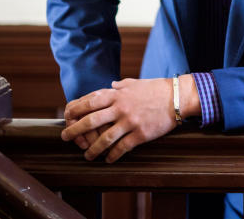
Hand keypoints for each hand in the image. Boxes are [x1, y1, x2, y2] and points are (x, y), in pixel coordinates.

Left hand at [61, 76, 198, 162]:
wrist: (177, 98)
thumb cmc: (156, 89)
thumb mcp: (135, 83)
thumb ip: (121, 85)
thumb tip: (111, 86)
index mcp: (118, 94)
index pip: (89, 102)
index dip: (75, 110)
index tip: (67, 117)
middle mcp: (121, 108)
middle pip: (91, 121)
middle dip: (75, 130)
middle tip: (66, 138)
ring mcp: (130, 121)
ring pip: (104, 138)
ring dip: (92, 149)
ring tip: (87, 156)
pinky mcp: (140, 134)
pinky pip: (122, 147)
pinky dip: (113, 155)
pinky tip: (108, 160)